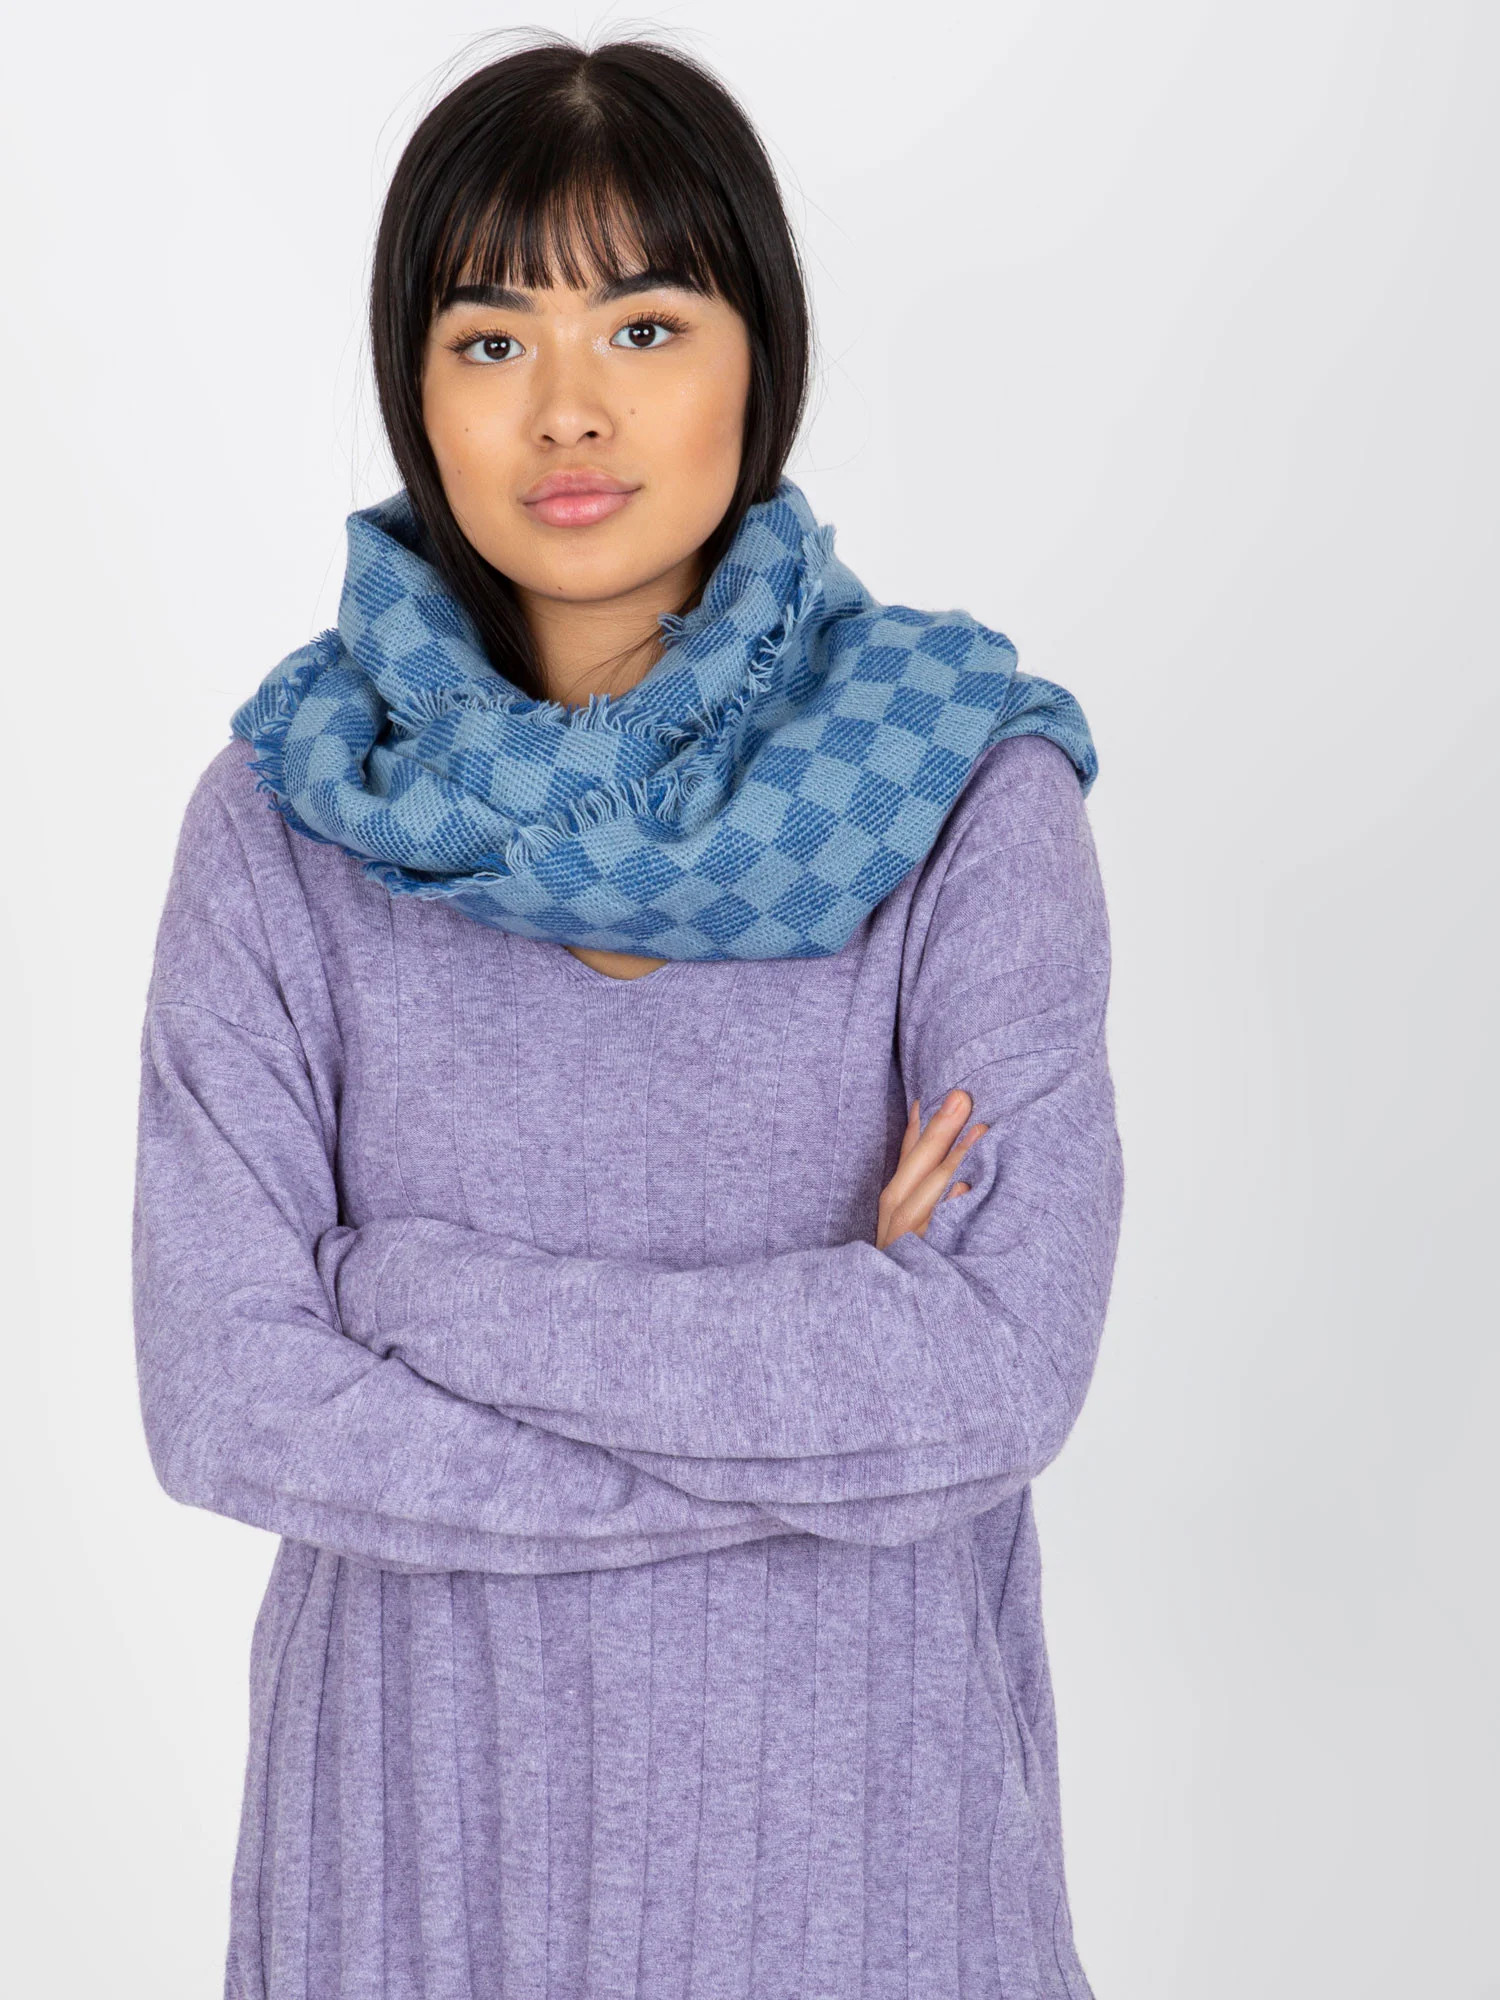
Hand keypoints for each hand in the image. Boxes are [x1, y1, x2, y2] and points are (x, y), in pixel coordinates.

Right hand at [876, 1090, 989, 1249]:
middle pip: (917, 1171)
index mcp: (894, 1202)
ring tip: (980, 1133)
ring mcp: (913, 1242)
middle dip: (940, 1134)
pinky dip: (951, 1210)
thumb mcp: (905, 1203)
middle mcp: (898, 1220)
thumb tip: (920, 1107)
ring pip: (930, 1198)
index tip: (950, 1092)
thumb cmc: (911, 1249)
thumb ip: (914, 1157)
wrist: (906, 1317)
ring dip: (953, 1164)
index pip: (909, 1157)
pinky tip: (967, 1188)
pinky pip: (939, 1235)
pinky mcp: (928, 1265)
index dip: (926, 1126)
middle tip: (964, 1099)